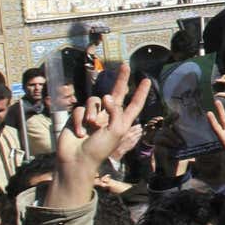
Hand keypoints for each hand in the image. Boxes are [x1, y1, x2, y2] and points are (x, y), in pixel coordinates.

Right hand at [48, 65, 150, 207]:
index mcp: (121, 121)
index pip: (134, 104)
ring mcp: (93, 116)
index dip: (141, 93)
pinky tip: (79, 132)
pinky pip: (80, 109)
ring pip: (95, 101)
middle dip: (121, 80)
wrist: (77, 160)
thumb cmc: (99, 149)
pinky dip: (79, 120)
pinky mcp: (78, 117)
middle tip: (125, 65)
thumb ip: (116, 112)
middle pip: (116, 94)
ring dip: (92, 113)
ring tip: (91, 127)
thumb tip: (108, 96)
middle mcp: (108, 116)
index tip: (147, 80)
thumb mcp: (116, 131)